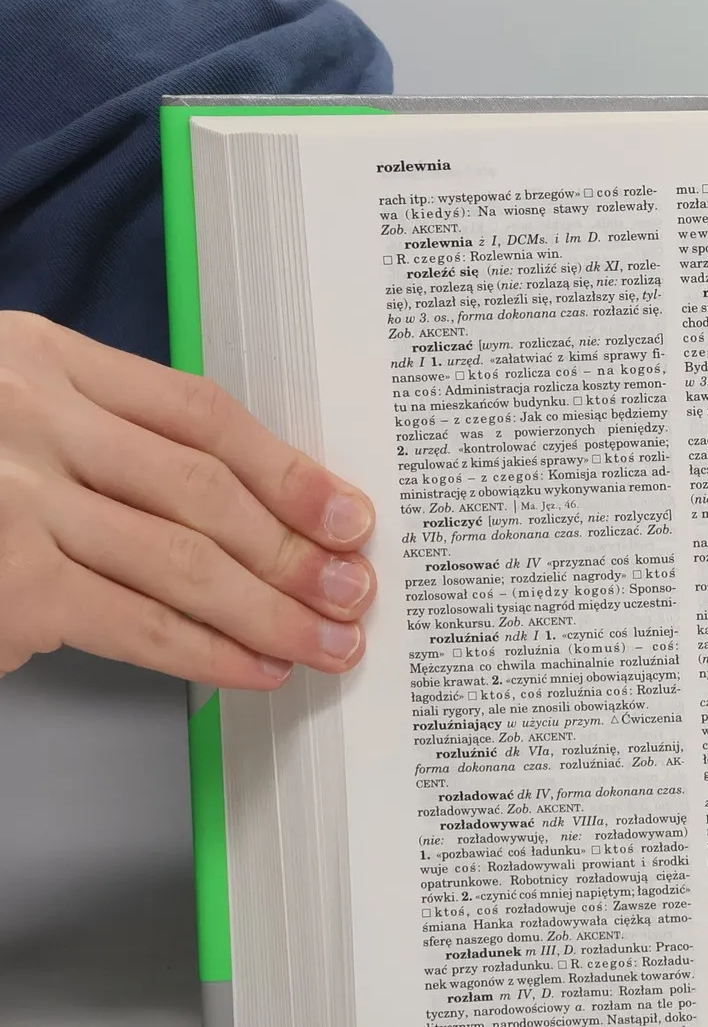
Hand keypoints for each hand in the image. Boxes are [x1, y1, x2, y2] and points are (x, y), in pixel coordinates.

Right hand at [0, 311, 375, 689]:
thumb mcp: (12, 404)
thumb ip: (107, 431)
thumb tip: (247, 503)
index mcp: (44, 358)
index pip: (202, 415)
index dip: (289, 470)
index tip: (347, 514)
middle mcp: (30, 419)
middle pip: (205, 490)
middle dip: (295, 551)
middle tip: (354, 592)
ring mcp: (14, 503)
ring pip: (183, 561)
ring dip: (271, 612)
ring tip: (325, 641)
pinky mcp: (9, 585)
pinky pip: (136, 624)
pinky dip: (208, 653)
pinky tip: (253, 668)